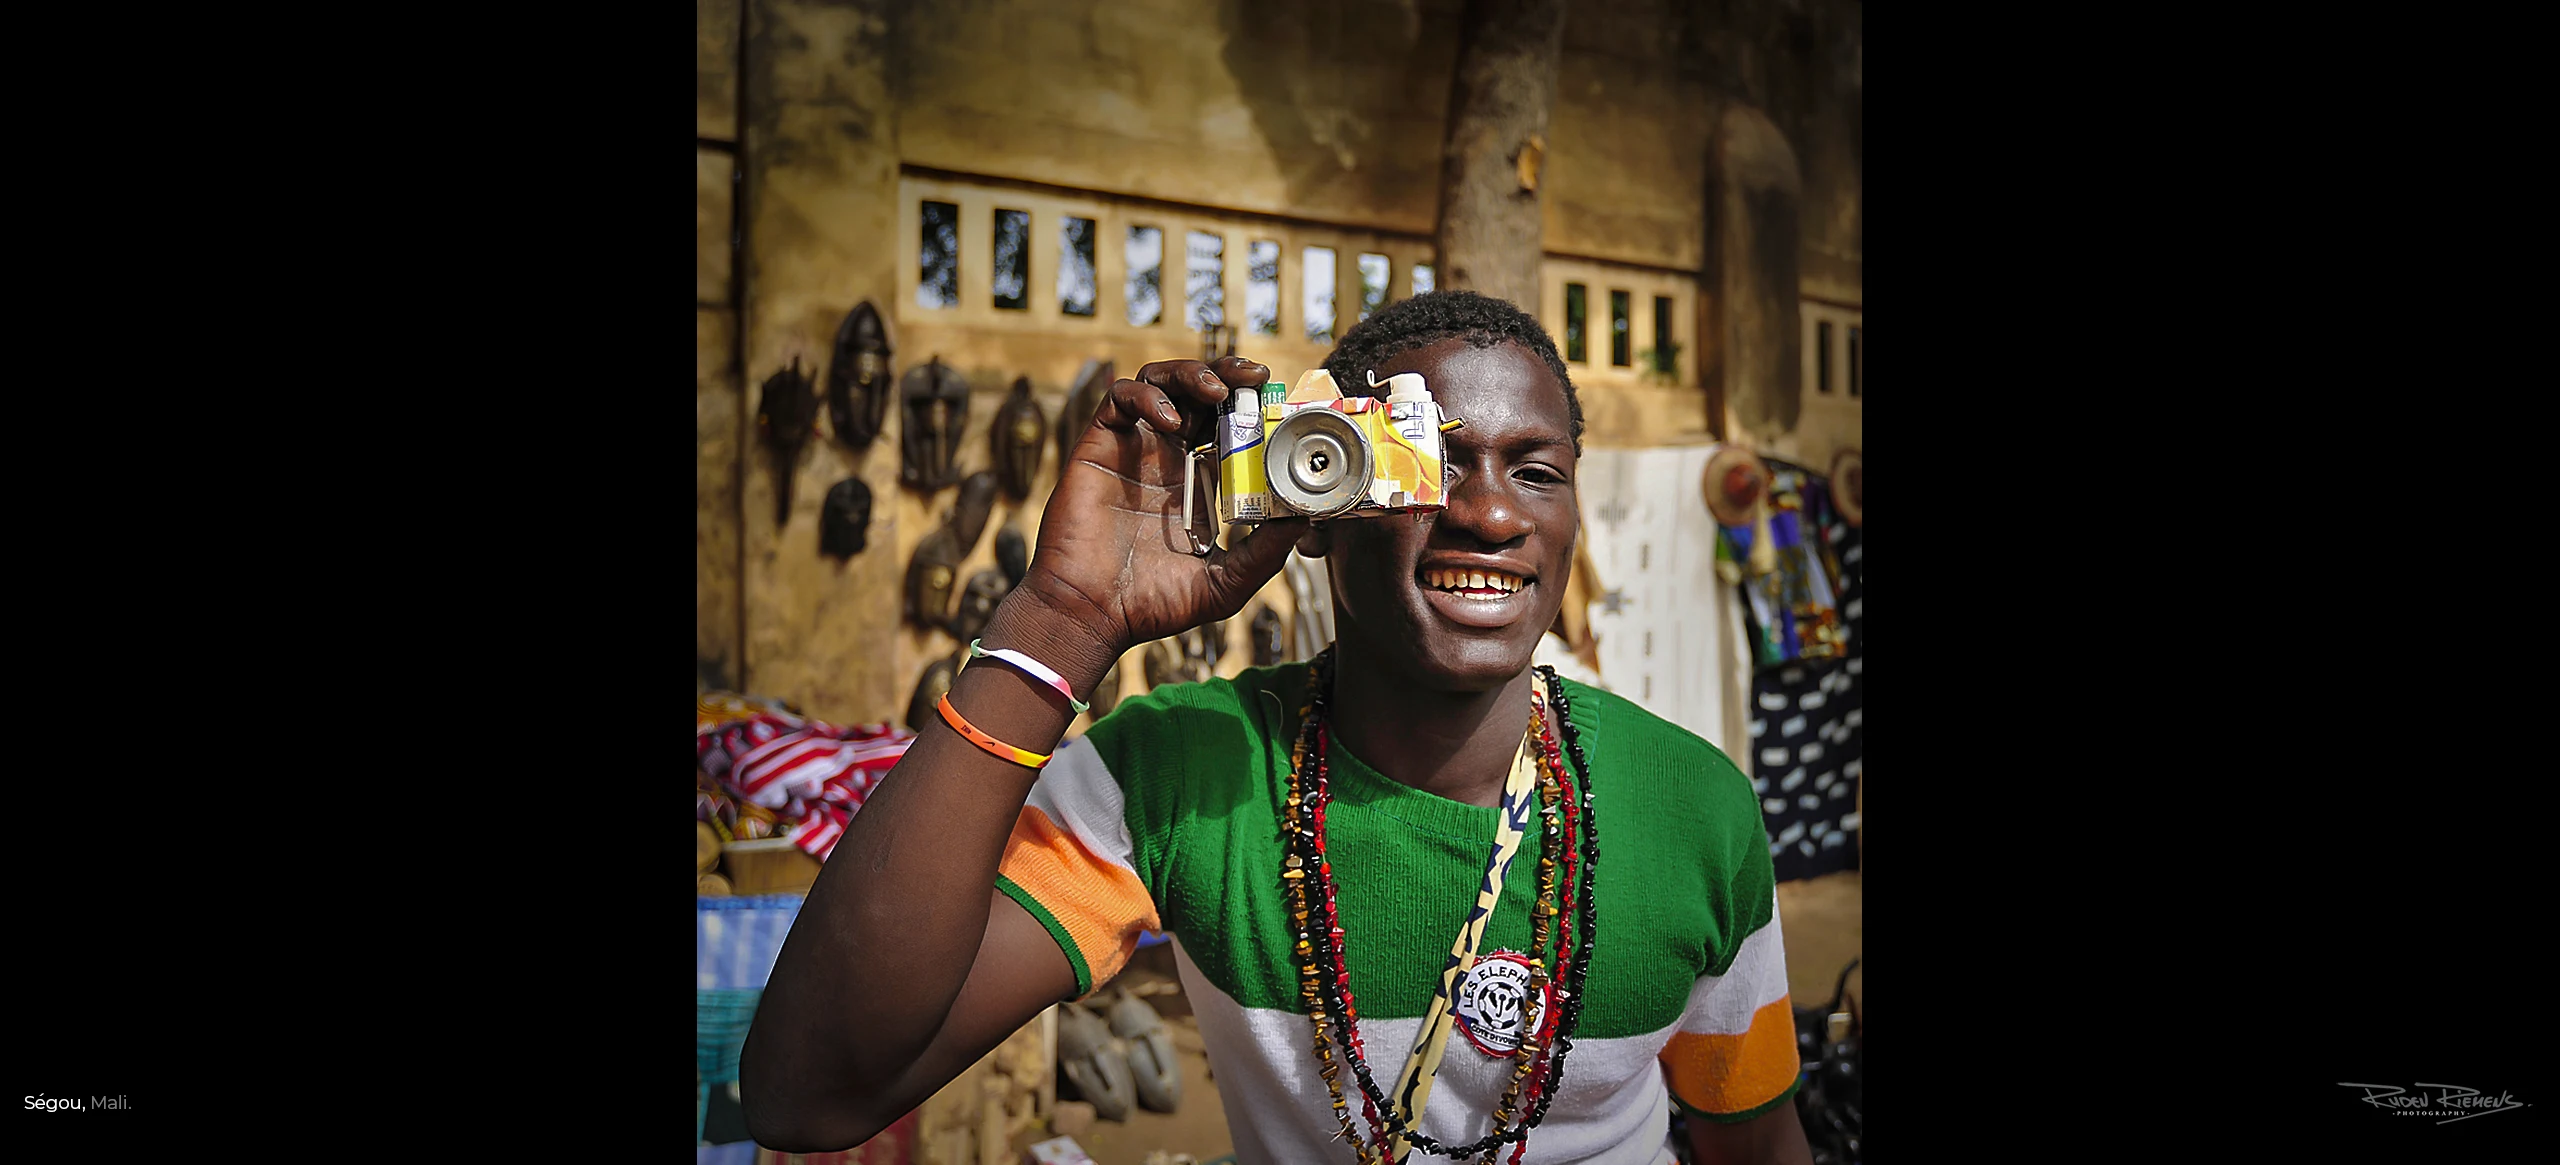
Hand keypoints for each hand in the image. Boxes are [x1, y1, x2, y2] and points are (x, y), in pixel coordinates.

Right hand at [992, 356, 1307, 693]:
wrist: (1092, 614)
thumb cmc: (1152, 604)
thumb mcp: (1226, 581)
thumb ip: (1265, 552)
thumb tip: (1305, 518)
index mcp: (1195, 481)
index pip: (1227, 424)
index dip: (1252, 406)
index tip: (1277, 402)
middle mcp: (1164, 458)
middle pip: (1197, 392)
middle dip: (1228, 374)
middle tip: (1255, 377)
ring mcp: (1132, 449)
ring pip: (1159, 382)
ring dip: (1190, 373)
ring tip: (1216, 391)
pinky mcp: (1099, 446)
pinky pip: (1119, 398)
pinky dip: (1147, 397)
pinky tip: (1171, 421)